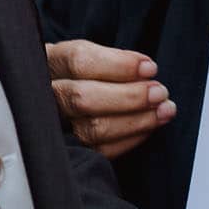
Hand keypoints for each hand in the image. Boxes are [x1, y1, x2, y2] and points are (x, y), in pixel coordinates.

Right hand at [46, 39, 173, 157]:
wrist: (52, 98)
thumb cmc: (77, 74)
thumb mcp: (84, 55)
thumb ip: (109, 60)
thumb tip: (145, 70)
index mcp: (48, 61)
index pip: (78, 61)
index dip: (118, 65)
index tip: (149, 67)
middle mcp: (44, 95)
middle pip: (83, 98)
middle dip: (129, 96)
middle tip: (160, 92)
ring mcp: (53, 127)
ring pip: (92, 128)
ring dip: (136, 120)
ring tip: (164, 110)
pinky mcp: (70, 152)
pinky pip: (100, 151)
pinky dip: (130, 139)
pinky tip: (148, 127)